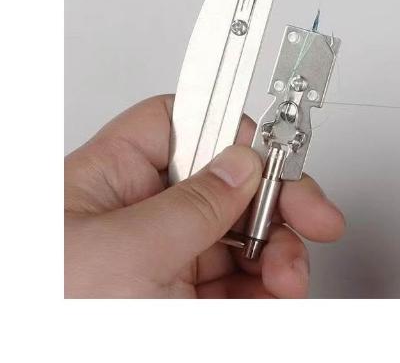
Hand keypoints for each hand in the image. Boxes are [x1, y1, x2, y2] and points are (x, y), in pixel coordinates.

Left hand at [64, 95, 344, 297]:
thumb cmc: (48, 318)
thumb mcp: (125, 253)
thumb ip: (193, 205)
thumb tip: (242, 165)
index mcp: (109, 181)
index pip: (179, 123)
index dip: (231, 123)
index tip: (279, 135)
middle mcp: (139, 215)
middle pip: (226, 181)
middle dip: (275, 198)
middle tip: (309, 214)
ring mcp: (163, 260)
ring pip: (241, 233)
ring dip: (280, 249)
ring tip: (288, 274)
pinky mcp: (181, 300)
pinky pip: (241, 279)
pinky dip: (270, 286)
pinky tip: (278, 292)